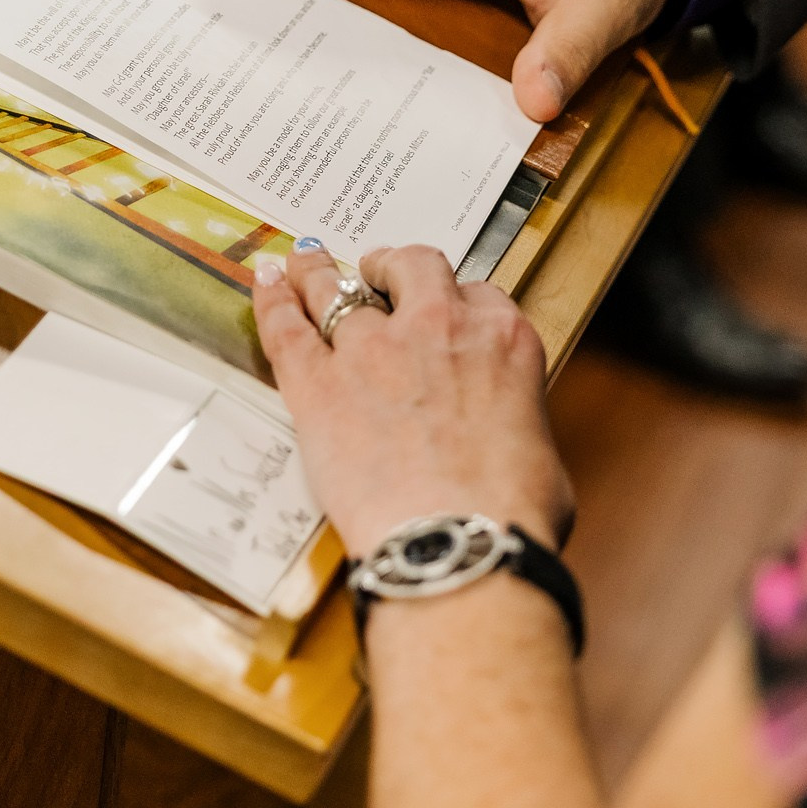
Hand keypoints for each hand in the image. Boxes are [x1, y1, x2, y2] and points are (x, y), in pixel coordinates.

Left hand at [252, 244, 571, 556]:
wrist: (457, 543)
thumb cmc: (509, 515)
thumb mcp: (539, 453)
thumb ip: (516, 423)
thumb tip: (507, 441)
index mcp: (501, 341)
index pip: (478, 295)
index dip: (454, 299)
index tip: (442, 307)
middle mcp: (439, 328)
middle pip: (410, 267)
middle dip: (391, 267)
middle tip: (375, 273)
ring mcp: (373, 350)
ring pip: (337, 288)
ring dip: (320, 273)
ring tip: (306, 263)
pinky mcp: (319, 385)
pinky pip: (287, 327)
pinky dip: (273, 301)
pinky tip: (267, 284)